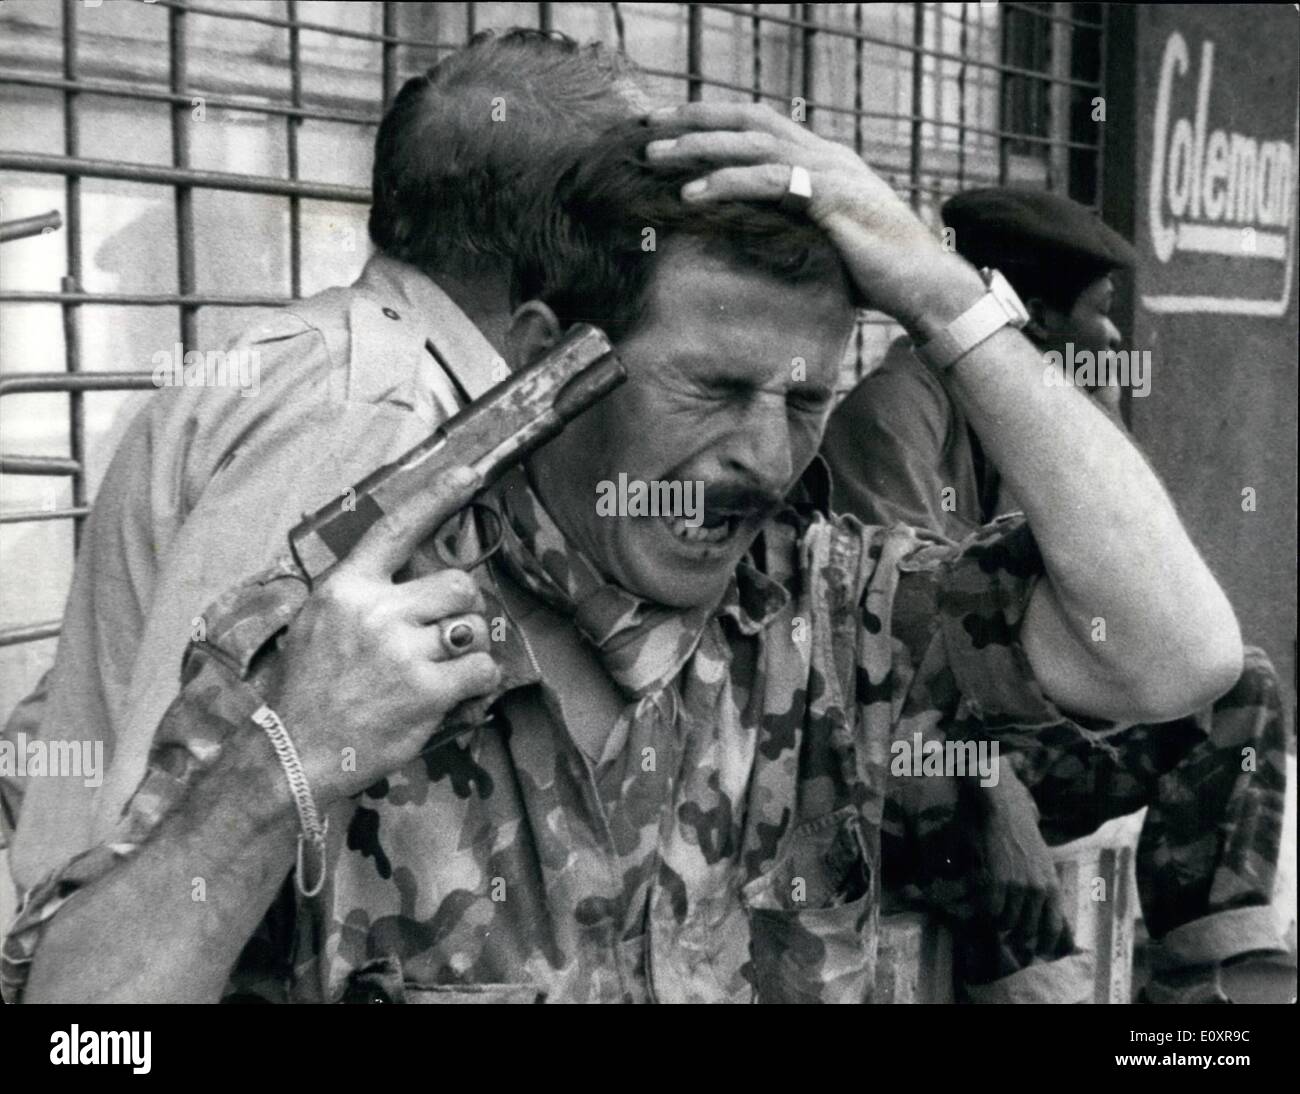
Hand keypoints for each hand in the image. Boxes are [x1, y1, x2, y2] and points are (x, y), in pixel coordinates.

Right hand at [268, 466, 502, 804]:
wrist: (294, 752)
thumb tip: (413, 577)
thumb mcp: (318, 623)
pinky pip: (483, 669)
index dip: (438, 497)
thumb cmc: (310, 689)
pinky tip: (454, 694)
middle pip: (459, 583)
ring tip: (438, 671)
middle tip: (442, 634)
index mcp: (346, 588)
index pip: (397, 529)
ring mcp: (402, 651)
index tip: (470, 473)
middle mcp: (376, 612)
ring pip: (475, 628)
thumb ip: (362, 595)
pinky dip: (479, 683)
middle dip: (462, 608)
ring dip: (468, 650)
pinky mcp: (426, 691)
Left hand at [645, 102, 984, 333]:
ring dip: (698, 145)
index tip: (669, 127)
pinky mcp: (831, 196)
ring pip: (751, 142)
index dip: (712, 121)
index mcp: (822, 160)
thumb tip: (748, 242)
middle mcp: (825, 154)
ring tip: (654, 154)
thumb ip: (790, 228)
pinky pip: (768, 180)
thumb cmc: (876, 275)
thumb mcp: (823, 243)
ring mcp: (830, 170)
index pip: (758, 125)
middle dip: (694, 117)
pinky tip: (691, 194)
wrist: (925, 288)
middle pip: (747, 118)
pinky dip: (725, 182)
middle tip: (646, 123)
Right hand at [966, 770, 1073, 960]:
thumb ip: (1046, 893)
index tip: (1035, 950)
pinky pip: (992, 911)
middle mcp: (1039, 890)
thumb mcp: (1044, 865)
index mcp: (1053, 887)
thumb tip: (1051, 921)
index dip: (1044, 944)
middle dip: (1016, 934)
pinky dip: (986, 911)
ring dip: (999, 922)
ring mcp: (1018, 886)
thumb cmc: (1023, 837)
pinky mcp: (998, 880)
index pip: (1054, 929)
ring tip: (995, 912)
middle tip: (1008, 930)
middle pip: (1027, 931)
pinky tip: (985, 900)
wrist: (1004, 810)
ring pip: (1007, 923)